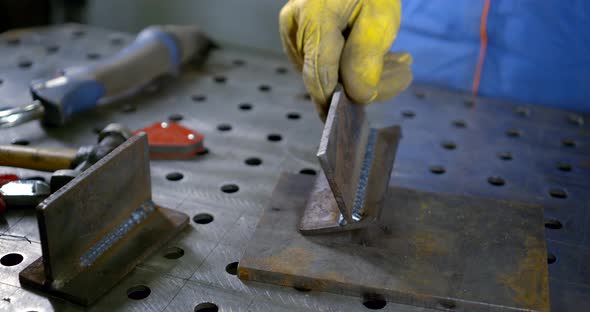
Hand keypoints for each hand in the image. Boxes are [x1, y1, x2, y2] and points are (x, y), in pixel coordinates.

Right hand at [279, 0, 411, 119]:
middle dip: (363, 83)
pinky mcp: (299, 38)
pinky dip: (352, 67)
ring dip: (363, 75)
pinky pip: (324, 63)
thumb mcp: (380, 15)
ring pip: (325, 72)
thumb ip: (367, 56)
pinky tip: (382, 57)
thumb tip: (359, 96)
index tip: (357, 117)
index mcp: (314, 15)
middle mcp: (295, 26)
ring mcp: (293, 32)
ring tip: (399, 62)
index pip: (320, 72)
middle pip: (322, 75)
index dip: (337, 101)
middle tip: (404, 74)